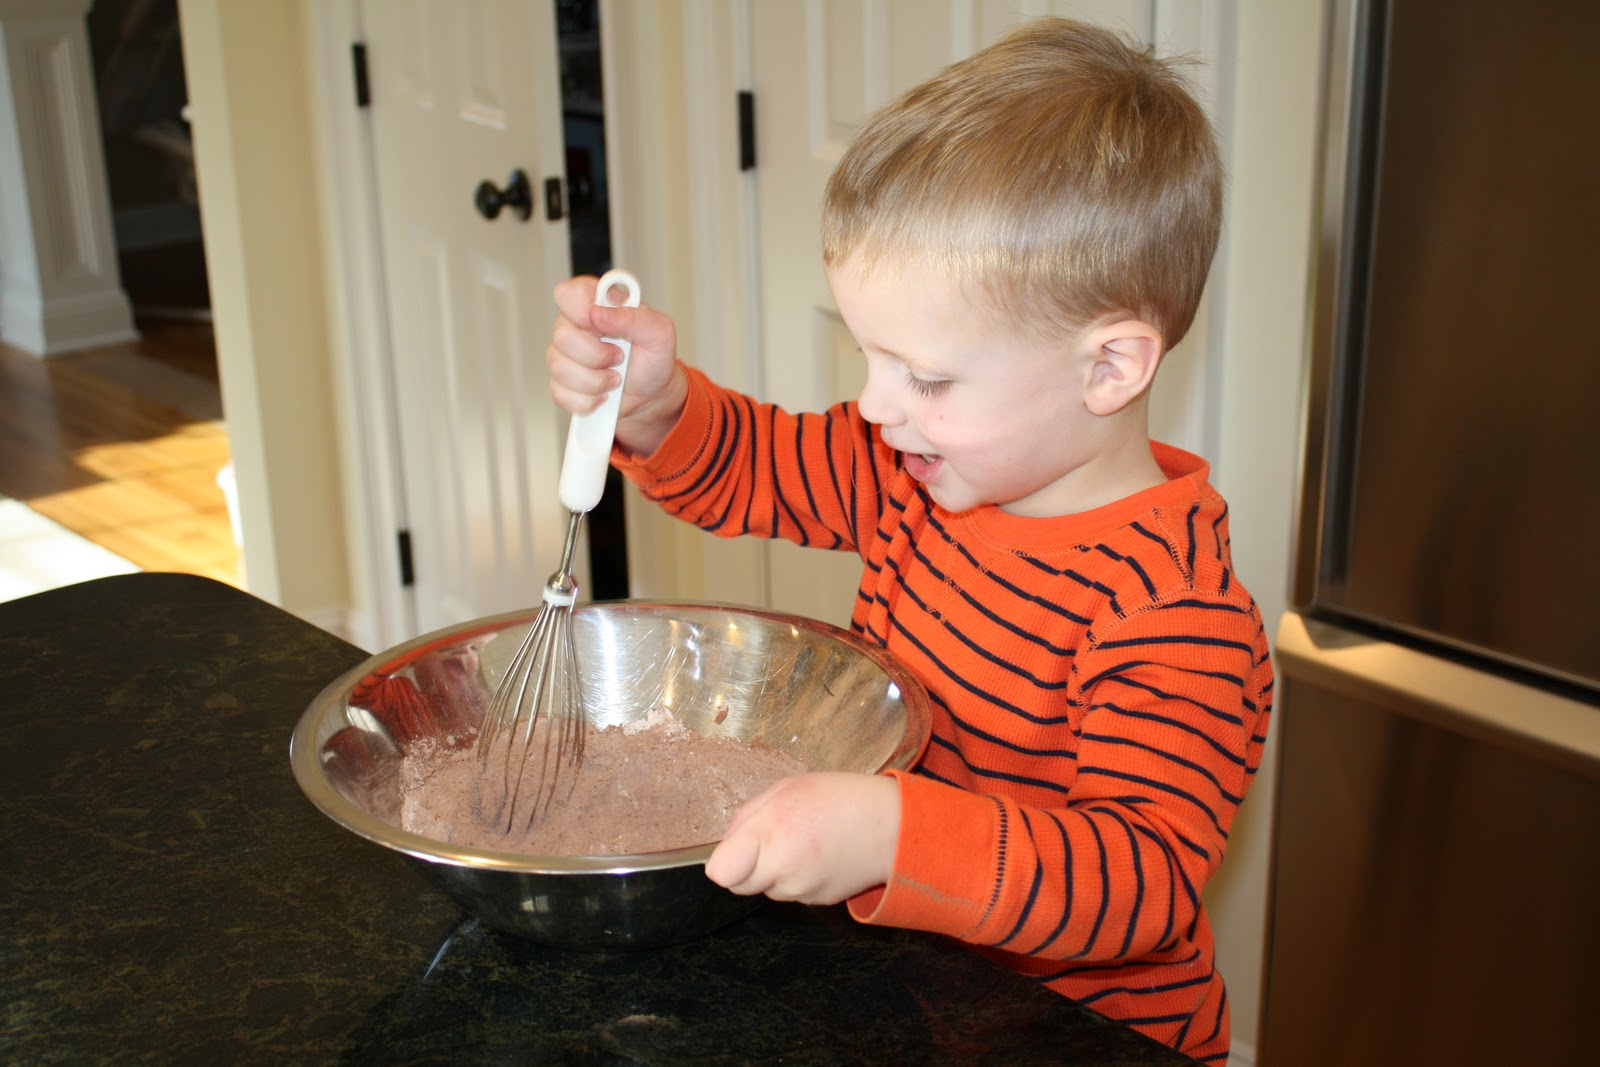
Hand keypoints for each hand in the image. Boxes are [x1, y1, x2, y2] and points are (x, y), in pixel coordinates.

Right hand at [548, 275, 686, 455]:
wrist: (651, 394)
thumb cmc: (652, 359)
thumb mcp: (660, 333)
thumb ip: (634, 317)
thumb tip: (599, 313)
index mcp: (595, 304)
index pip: (567, 293)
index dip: (580, 311)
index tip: (601, 326)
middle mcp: (574, 326)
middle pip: (562, 336)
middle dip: (597, 355)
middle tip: (619, 357)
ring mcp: (563, 356)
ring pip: (560, 368)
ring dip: (596, 381)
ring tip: (615, 378)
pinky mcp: (560, 385)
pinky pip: (561, 395)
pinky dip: (589, 400)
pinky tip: (603, 394)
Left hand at [704, 772, 899, 904]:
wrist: (892, 828)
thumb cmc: (840, 798)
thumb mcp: (786, 788)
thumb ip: (748, 817)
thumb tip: (727, 845)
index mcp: (773, 834)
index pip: (722, 872)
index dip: (724, 860)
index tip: (736, 848)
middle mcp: (784, 870)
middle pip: (739, 885)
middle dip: (746, 864)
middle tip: (773, 836)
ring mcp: (801, 892)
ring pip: (766, 889)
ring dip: (773, 870)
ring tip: (801, 840)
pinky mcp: (816, 904)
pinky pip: (790, 893)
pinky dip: (796, 877)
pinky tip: (816, 855)